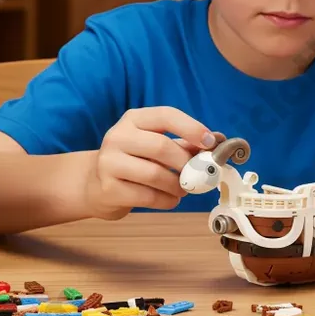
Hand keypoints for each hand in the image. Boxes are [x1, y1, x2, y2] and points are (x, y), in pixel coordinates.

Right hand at [86, 107, 218, 217]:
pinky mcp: (108, 188)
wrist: (96, 184)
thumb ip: (185, 142)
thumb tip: (218, 140)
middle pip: (162, 146)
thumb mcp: (155, 144)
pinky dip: (167, 200)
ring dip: (178, 185)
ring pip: (155, 174)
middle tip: (198, 174)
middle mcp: (118, 136)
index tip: (210, 143)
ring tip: (184, 189)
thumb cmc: (135, 161)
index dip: (191, 128)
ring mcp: (109, 162)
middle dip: (186, 163)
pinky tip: (171, 199)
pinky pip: (147, 196)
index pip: (166, 115)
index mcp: (133, 119)